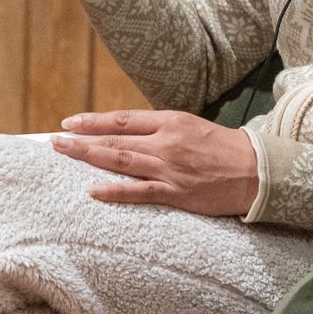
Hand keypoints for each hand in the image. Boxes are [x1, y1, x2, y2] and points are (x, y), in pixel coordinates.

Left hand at [52, 109, 259, 215]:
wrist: (256, 171)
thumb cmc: (222, 148)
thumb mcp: (190, 126)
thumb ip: (159, 128)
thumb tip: (126, 132)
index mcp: (170, 122)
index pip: (122, 120)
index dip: (93, 121)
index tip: (70, 122)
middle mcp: (166, 142)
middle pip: (115, 140)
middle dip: (82, 139)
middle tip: (55, 140)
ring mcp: (170, 168)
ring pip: (122, 161)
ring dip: (90, 157)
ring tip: (66, 154)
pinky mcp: (177, 193)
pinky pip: (140, 192)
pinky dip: (115, 191)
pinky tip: (94, 190)